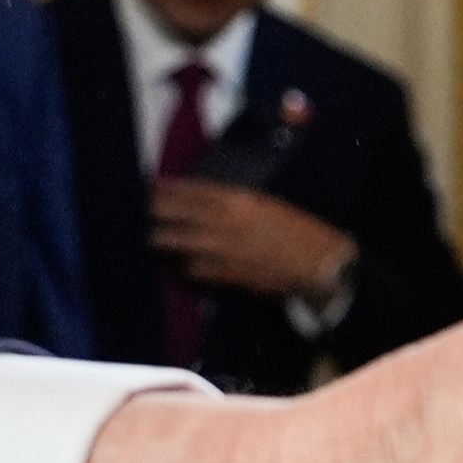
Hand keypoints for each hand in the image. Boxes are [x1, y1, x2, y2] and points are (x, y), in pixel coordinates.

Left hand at [150, 178, 358, 303]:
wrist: (317, 263)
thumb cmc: (296, 227)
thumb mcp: (266, 202)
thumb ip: (234, 200)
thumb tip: (206, 198)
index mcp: (236, 199)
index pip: (189, 191)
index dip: (166, 189)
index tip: (152, 187)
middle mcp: (223, 223)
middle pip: (176, 216)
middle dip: (157, 213)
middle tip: (145, 211)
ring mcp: (222, 251)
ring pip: (179, 244)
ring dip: (164, 241)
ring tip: (154, 238)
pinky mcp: (226, 275)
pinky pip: (194, 269)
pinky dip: (185, 265)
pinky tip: (181, 263)